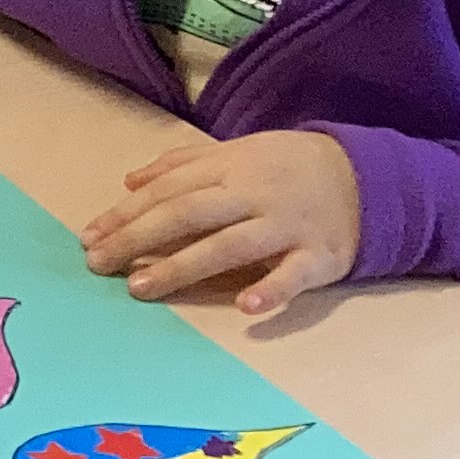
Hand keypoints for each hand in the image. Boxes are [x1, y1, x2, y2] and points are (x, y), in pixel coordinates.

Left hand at [79, 130, 362, 315]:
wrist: (371, 177)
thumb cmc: (289, 168)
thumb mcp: (238, 152)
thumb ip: (184, 164)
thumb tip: (129, 180)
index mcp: (231, 167)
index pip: (168, 190)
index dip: (126, 213)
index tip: (88, 237)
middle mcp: (255, 193)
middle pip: (189, 215)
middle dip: (139, 239)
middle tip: (98, 265)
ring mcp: (288, 224)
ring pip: (230, 245)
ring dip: (183, 266)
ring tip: (140, 287)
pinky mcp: (321, 255)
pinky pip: (295, 274)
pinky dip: (273, 289)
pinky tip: (246, 306)